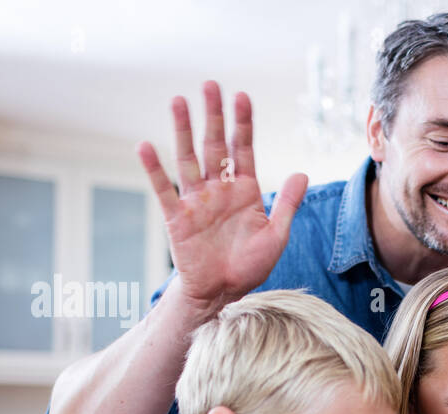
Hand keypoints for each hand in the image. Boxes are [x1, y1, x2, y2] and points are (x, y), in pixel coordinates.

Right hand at [137, 80, 308, 316]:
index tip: (242, 96)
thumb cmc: (250, 265)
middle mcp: (219, 189)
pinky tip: (145, 146)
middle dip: (214, 116)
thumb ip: (287, 204)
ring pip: (188, 158)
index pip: (244, 149)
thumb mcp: (276, 235)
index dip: (243, 124)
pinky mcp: (177, 217)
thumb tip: (302, 173)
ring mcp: (196, 200)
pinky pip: (163, 190)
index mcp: (245, 190)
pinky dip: (154, 169)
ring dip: (182, 130)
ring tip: (178, 101)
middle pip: (215, 145)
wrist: (224, 293)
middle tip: (210, 85)